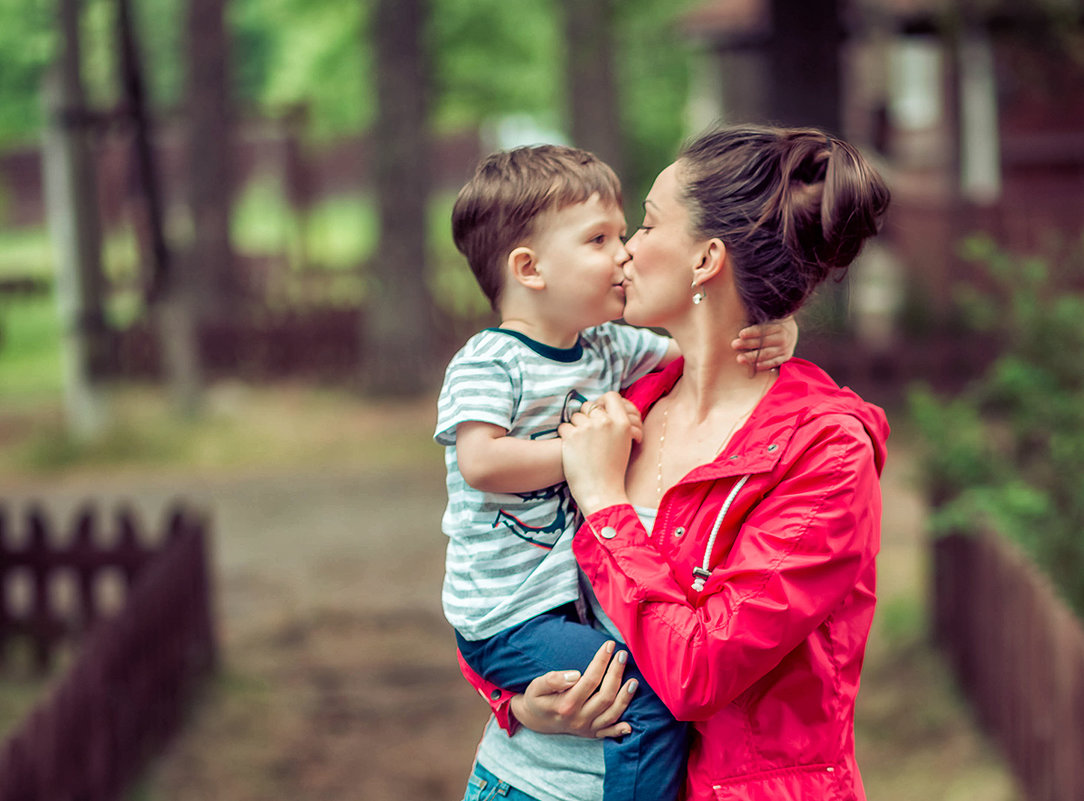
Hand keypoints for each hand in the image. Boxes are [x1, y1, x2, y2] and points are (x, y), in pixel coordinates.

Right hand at [509, 641, 636, 738]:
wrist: (534, 720)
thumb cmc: (537, 698)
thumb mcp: (537, 686)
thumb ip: (553, 680)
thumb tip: (575, 675)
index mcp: (566, 704)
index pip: (589, 680)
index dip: (601, 661)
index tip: (609, 645)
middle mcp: (579, 718)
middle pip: (605, 696)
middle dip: (616, 673)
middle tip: (623, 654)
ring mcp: (586, 728)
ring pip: (612, 714)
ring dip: (625, 698)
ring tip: (634, 680)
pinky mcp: (591, 733)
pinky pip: (609, 733)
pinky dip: (620, 729)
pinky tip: (630, 724)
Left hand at [558, 392, 633, 514]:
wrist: (601, 491)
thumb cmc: (612, 470)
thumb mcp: (623, 443)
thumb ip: (616, 424)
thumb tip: (603, 408)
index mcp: (622, 423)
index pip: (611, 396)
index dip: (601, 401)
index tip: (596, 410)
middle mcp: (606, 422)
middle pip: (589, 405)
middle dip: (585, 416)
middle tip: (585, 434)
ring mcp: (588, 428)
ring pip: (575, 416)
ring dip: (574, 428)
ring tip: (580, 447)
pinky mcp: (572, 436)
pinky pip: (563, 427)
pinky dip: (565, 437)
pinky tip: (572, 450)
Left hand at [732, 315, 797, 370]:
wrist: (791, 332)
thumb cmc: (773, 324)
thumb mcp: (769, 319)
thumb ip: (758, 320)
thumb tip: (738, 316)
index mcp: (778, 326)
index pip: (764, 329)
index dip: (752, 332)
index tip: (741, 334)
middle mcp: (783, 337)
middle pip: (763, 342)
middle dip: (748, 344)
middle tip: (734, 344)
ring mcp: (785, 348)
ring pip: (767, 353)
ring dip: (752, 357)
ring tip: (739, 358)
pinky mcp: (785, 357)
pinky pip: (774, 362)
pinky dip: (765, 364)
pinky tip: (755, 366)